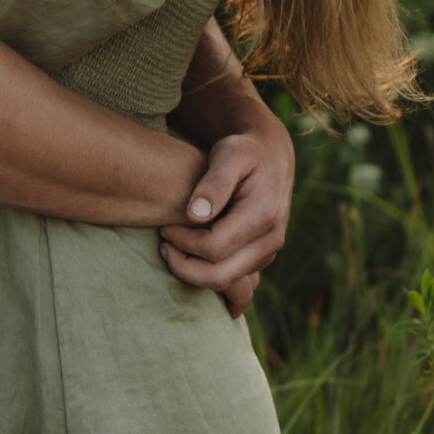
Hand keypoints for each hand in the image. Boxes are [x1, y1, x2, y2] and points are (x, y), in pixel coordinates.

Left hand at [158, 118, 294, 320]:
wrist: (271, 157)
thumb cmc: (244, 151)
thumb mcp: (229, 154)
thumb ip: (214, 183)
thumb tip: (195, 215)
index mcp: (263, 215)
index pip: (214, 248)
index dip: (182, 242)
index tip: (164, 226)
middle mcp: (271, 241)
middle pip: (220, 277)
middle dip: (184, 266)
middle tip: (162, 246)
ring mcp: (268, 253)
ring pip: (225, 282)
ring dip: (193, 271)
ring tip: (171, 245)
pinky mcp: (261, 258)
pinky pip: (230, 278)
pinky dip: (205, 270)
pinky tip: (187, 249)